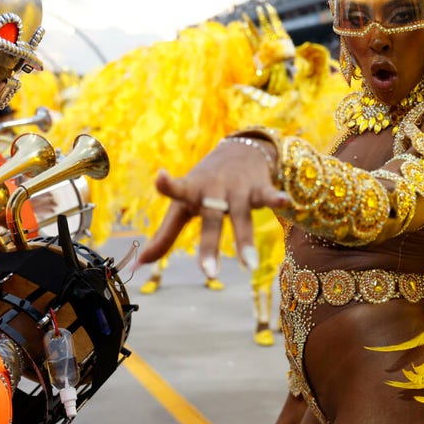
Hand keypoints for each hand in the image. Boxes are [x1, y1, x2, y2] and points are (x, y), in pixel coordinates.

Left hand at [135, 139, 286, 278]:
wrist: (239, 149)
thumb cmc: (205, 186)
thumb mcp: (184, 207)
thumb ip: (164, 236)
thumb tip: (138, 265)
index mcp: (192, 192)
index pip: (177, 189)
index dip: (168, 184)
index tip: (161, 177)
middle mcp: (213, 190)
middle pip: (211, 219)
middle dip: (210, 245)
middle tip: (208, 273)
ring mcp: (237, 189)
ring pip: (241, 217)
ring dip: (245, 240)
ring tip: (248, 266)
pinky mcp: (259, 187)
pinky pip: (268, 195)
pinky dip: (276, 198)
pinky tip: (286, 202)